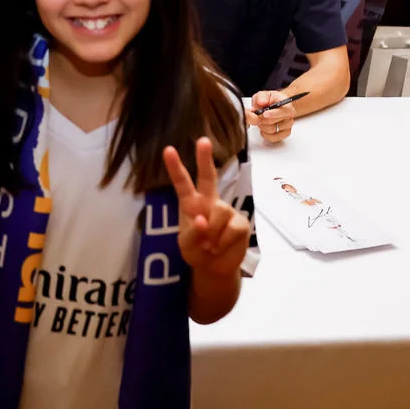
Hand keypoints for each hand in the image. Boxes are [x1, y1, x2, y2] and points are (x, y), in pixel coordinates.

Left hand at [164, 138, 250, 277]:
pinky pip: (232, 228)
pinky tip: (220, 246)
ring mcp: (226, 210)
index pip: (182, 183)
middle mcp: (209, 202)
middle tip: (203, 140)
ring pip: (219, 212)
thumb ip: (192, 233)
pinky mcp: (241, 222)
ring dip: (212, 233)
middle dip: (205, 159)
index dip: (175, 167)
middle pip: (208, 177)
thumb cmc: (196, 252)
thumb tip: (203, 220)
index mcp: (190, 203)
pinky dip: (223, 241)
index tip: (168, 150)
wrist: (214, 267)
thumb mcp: (187, 245)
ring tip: (209, 244)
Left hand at [246, 90, 294, 142]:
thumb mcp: (263, 95)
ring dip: (262, 126)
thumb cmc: (269, 100)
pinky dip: (265, 134)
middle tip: (257, 115)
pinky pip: (273, 138)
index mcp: (287, 105)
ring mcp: (287, 126)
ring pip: (272, 130)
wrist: (272, 105)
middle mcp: (289, 116)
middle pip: (274, 122)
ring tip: (261, 120)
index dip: (273, 114)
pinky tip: (263, 128)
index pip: (284, 111)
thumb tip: (262, 102)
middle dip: (262, 119)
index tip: (264, 113)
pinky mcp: (284, 134)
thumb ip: (261, 97)